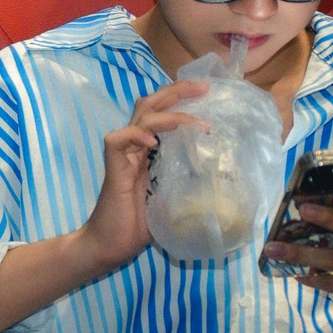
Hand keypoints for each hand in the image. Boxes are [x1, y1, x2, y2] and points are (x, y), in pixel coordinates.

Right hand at [80, 80, 211, 269]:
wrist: (109, 245)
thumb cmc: (139, 226)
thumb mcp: (174, 201)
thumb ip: (188, 184)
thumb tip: (223, 181)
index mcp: (147, 152)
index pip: (162, 113)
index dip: (180, 99)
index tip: (207, 93)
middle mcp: (134, 148)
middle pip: (150, 105)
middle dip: (176, 91)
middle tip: (204, 88)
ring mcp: (123, 156)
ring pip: (139, 118)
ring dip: (167, 113)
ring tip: (192, 118)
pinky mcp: (113, 168)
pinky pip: (118, 141)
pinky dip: (136, 135)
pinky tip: (152, 141)